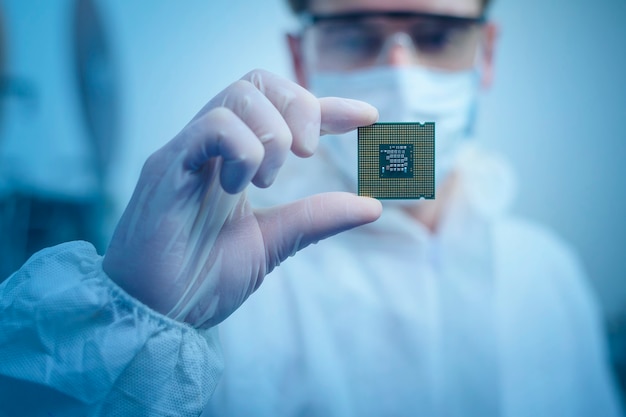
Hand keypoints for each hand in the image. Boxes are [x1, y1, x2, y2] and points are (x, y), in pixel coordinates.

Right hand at [102, 69, 380, 327]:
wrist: (157, 316)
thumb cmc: (203, 279)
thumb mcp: (274, 243)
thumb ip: (316, 218)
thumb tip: (373, 206)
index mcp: (232, 161)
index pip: (280, 110)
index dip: (326, 107)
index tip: (367, 118)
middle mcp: (208, 146)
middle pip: (257, 83)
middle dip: (298, 107)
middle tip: (309, 154)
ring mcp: (186, 152)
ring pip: (237, 95)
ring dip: (271, 135)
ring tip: (266, 181)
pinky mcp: (166, 166)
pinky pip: (212, 125)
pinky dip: (241, 150)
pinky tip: (237, 186)